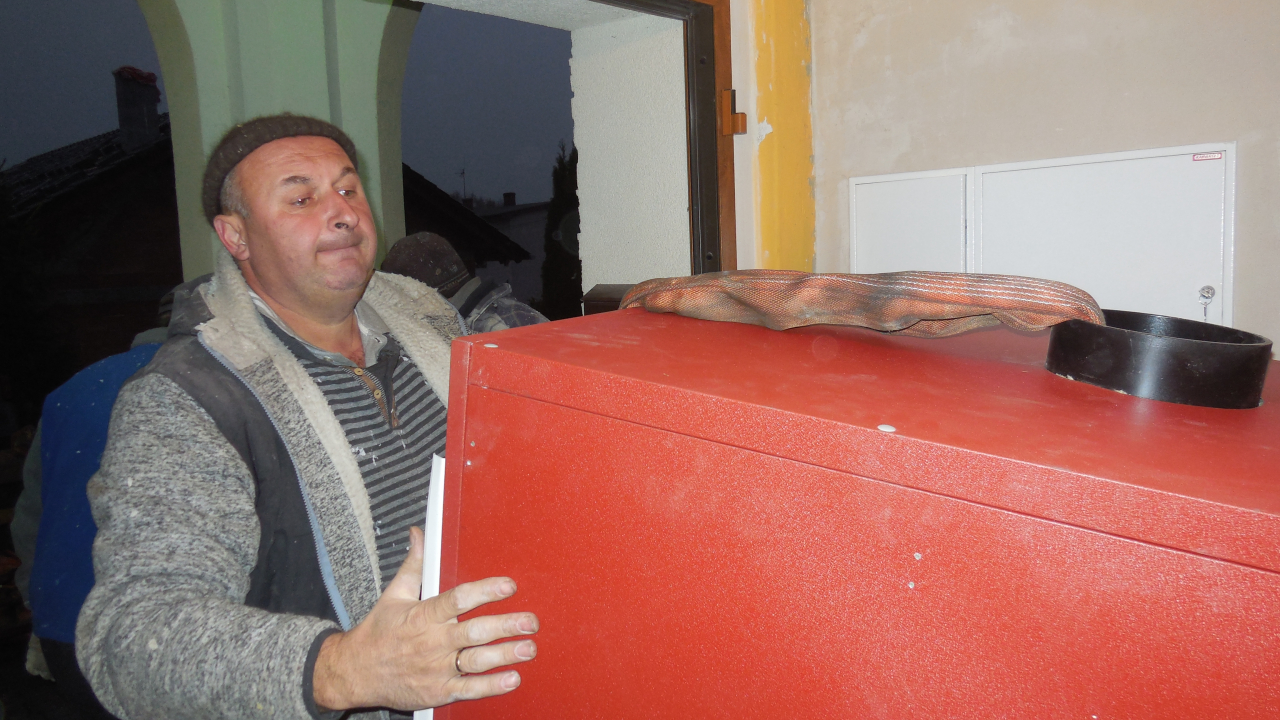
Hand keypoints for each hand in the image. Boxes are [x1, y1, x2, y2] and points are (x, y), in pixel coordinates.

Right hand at [312, 526, 538, 711]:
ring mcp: (436, 668)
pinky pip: (468, 689)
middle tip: (530, 621)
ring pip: (476, 661)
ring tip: (528, 648)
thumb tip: (418, 534)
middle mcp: (433, 641)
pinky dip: (491, 685)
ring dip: (505, 655)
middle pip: (474, 632)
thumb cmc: (377, 632)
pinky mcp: (438, 691)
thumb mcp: (393, 594)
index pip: (458, 599)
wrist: (354, 673)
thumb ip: (414, 564)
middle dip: (505, 626)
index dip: (485, 591)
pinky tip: (511, 678)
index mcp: (423, 615)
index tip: (508, 585)